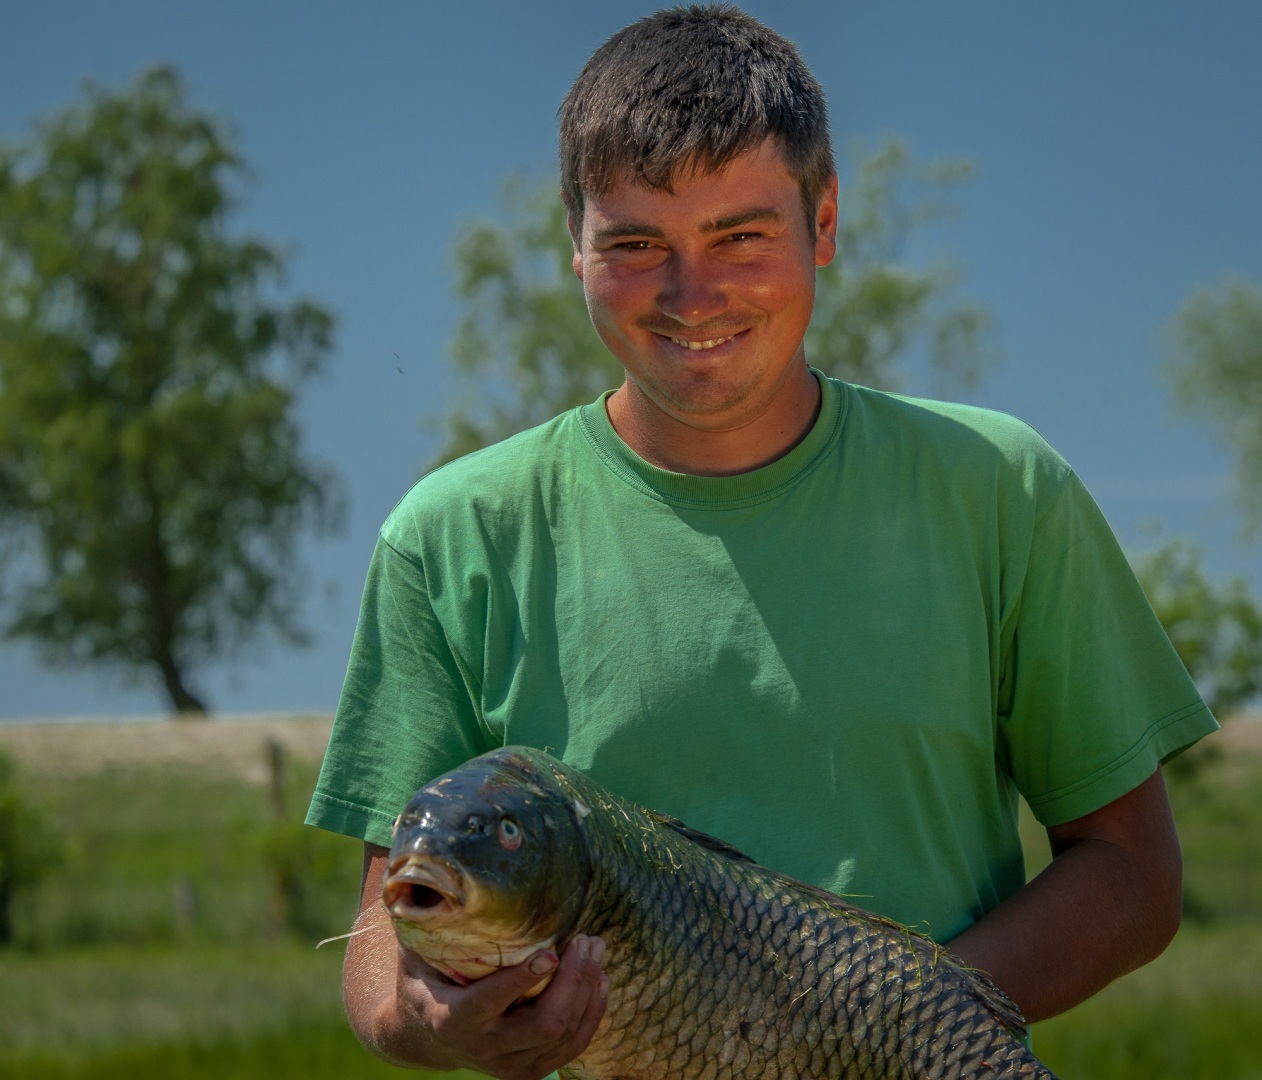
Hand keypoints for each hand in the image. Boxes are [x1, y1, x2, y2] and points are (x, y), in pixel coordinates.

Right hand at [397, 934, 608, 1079]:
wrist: (426, 1036)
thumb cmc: (425, 979)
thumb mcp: (417, 954)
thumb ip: (427, 924)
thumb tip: (438, 878)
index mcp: (452, 1019)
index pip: (490, 1002)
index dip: (522, 979)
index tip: (550, 951)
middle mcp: (483, 1049)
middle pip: (544, 1024)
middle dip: (573, 980)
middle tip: (585, 939)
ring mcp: (510, 1067)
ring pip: (563, 1035)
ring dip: (588, 990)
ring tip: (596, 949)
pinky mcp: (531, 1071)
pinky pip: (572, 1047)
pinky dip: (592, 1013)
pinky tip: (600, 980)